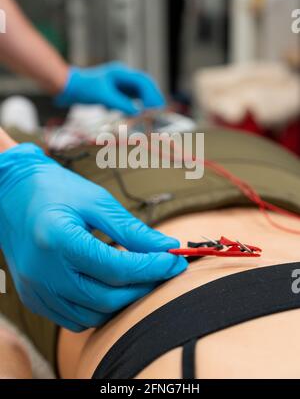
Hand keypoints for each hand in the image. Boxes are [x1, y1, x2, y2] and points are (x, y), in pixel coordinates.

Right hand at [0, 144, 186, 331]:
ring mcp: (36, 290)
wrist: (12, 193)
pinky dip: (100, 308)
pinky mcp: (34, 298)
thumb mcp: (96, 201)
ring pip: (94, 313)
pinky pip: (75, 319)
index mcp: (58, 241)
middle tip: (165, 270)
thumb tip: (166, 247)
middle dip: (144, 286)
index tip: (175, 260)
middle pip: (107, 296)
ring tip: (141, 277)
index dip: (151, 267)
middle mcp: (43, 272)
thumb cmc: (55, 190)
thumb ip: (131, 229)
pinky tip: (111, 286)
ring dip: (124, 300)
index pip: (116, 267)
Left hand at [55, 62, 165, 114]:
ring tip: (152, 113)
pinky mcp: (115, 91)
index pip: (142, 81)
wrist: (68, 87)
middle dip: (152, 97)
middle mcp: (122, 77)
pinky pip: (130, 97)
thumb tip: (137, 112)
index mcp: (120, 73)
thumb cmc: (83, 88)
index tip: (155, 106)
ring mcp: (119, 84)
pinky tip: (137, 113)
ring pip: (138, 92)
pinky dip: (135, 105)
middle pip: (143, 85)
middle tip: (160, 109)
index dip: (151, 94)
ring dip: (145, 101)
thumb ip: (120, 103)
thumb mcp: (102, 96)